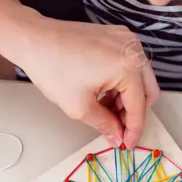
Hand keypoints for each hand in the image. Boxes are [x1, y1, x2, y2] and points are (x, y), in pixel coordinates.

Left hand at [4, 15, 160, 146]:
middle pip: (147, 91)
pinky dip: (121, 82)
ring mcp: (125, 40)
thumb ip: (105, 125)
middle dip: (133, 113)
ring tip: (105, 111)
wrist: (34, 40)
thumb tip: (117, 137)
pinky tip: (103, 93)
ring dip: (127, 98)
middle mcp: (132, 49)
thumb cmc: (53, 68)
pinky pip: (128, 64)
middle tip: (117, 129)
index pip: (139, 106)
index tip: (127, 145)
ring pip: (139, 78)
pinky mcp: (115, 36)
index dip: (133, 130)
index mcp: (128, 66)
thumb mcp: (80, 107)